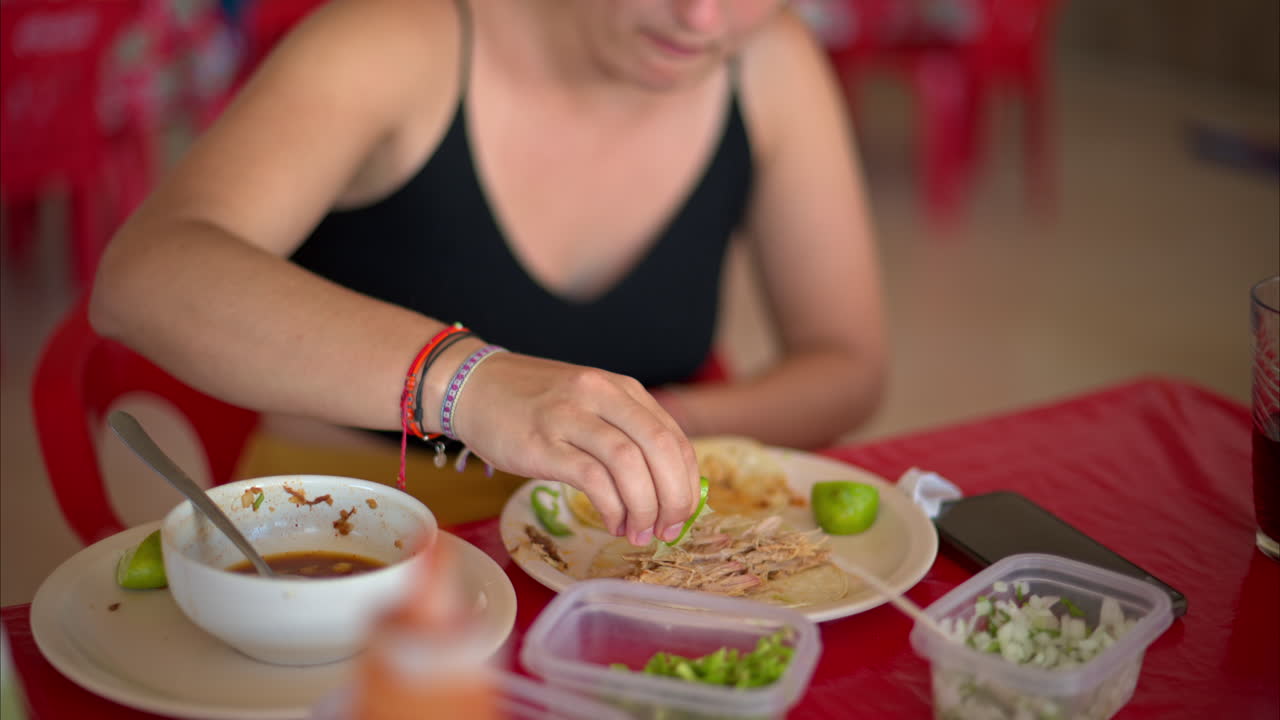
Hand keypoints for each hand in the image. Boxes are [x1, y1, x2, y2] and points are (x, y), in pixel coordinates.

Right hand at [449, 353, 699, 545]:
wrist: (472, 385)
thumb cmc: (534, 403)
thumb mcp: (590, 406)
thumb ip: (625, 434)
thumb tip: (664, 489)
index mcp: (622, 389)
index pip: (675, 436)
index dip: (688, 482)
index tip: (684, 514)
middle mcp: (601, 395)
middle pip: (660, 447)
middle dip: (674, 497)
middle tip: (668, 530)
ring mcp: (570, 417)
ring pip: (629, 462)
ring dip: (644, 507)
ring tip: (638, 533)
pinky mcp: (542, 443)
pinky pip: (592, 477)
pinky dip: (611, 507)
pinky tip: (612, 523)